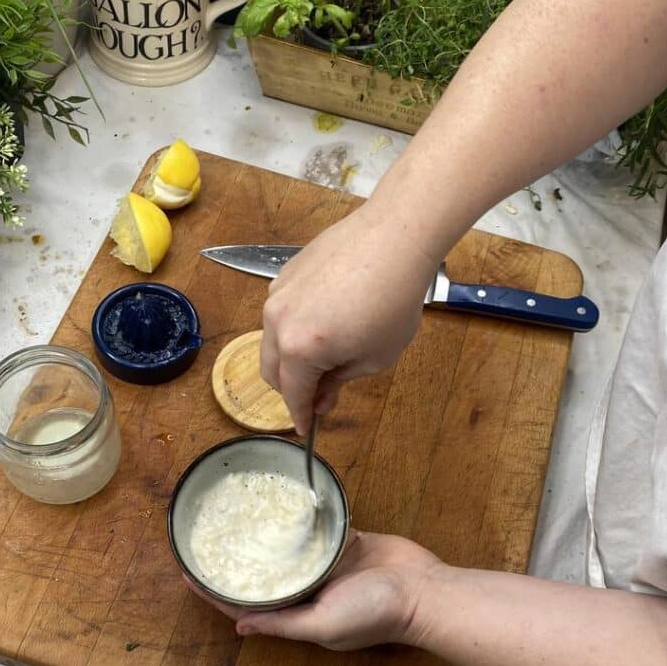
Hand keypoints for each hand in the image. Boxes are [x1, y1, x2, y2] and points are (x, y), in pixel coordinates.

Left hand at [190, 531, 443, 650]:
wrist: (423, 589)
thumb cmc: (375, 613)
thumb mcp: (323, 626)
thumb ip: (284, 624)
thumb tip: (240, 627)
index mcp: (301, 615)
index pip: (248, 605)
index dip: (216, 591)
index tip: (189, 572)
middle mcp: (310, 591)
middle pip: (265, 576)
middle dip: (238, 561)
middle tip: (208, 537)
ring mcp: (328, 566)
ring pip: (288, 550)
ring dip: (266, 538)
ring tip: (237, 517)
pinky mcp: (345, 543)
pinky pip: (315, 530)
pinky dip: (299, 521)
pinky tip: (279, 505)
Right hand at [260, 202, 437, 433]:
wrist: (395, 238)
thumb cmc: (393, 298)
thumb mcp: (374, 356)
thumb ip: (339, 381)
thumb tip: (321, 395)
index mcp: (299, 349)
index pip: (293, 394)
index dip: (301, 416)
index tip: (307, 427)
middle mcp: (278, 321)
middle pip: (271, 370)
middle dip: (292, 388)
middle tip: (319, 393)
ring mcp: (277, 294)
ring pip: (272, 340)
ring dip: (291, 356)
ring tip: (327, 354)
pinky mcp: (285, 273)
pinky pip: (281, 312)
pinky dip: (295, 327)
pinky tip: (327, 320)